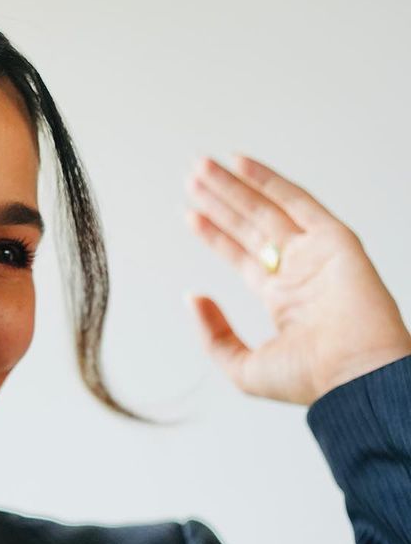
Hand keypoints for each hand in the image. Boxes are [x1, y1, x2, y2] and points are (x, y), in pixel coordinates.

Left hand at [183, 154, 410, 404]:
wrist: (354, 374)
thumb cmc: (309, 380)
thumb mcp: (242, 366)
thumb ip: (213, 333)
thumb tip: (192, 297)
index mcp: (282, 299)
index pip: (242, 255)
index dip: (215, 233)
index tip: (190, 212)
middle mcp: (299, 271)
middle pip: (250, 225)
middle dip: (220, 200)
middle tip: (192, 176)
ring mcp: (316, 253)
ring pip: (266, 208)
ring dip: (234, 186)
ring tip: (201, 167)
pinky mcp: (334, 239)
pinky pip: (297, 201)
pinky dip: (269, 180)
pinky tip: (240, 163)